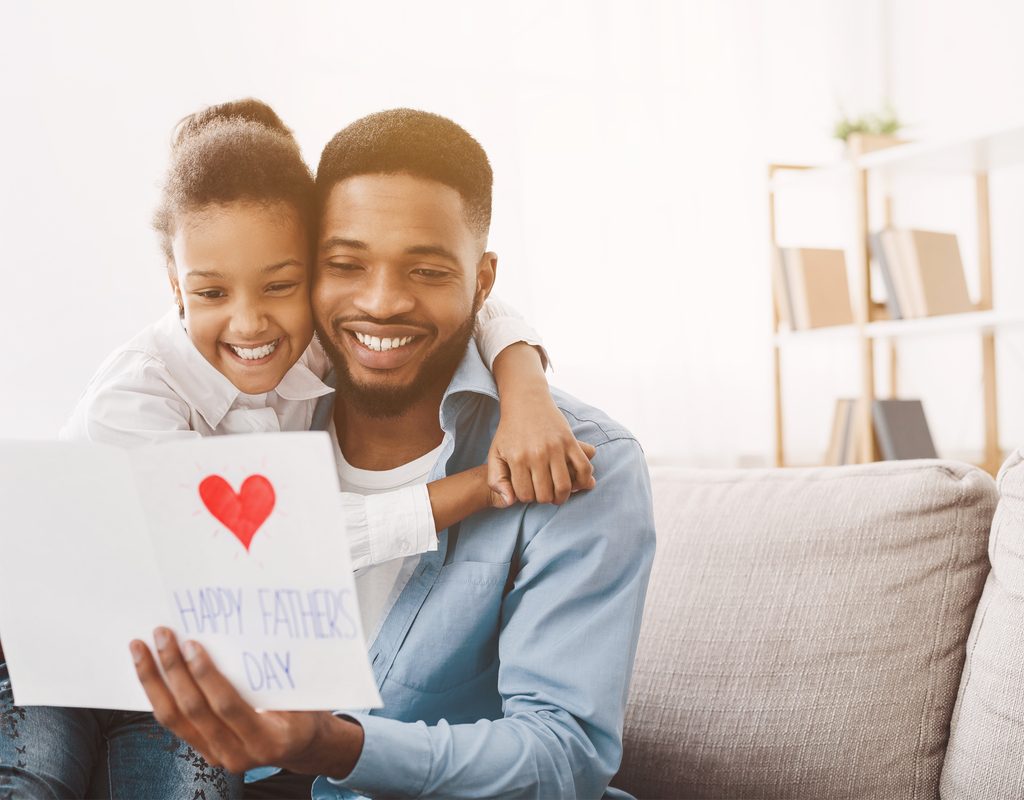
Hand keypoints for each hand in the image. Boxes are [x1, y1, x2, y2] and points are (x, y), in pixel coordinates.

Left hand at [130, 628, 361, 777]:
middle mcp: (238, 754)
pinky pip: (173, 723)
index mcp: (268, 739)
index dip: (206, 675)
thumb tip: (255, 635)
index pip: (227, 706)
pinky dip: (158, 695)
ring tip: (140, 650)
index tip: (191, 644)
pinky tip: (150, 672)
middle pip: (193, 711)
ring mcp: (217, 756)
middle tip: (162, 636)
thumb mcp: (302, 694)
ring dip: (154, 682)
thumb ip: (278, 676)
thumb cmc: (305, 710)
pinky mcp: (203, 751)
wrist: (301, 744)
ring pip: (173, 719)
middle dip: (173, 670)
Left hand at [488, 389, 597, 505]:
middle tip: (543, 493)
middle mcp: (537, 455)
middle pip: (545, 494)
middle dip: (544, 499)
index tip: (528, 490)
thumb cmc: (509, 431)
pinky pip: (583, 468)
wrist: (526, 402)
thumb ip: (496, 480)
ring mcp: (555, 448)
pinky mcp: (570, 441)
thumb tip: (510, 502)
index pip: (525, 495)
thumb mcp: (495, 454)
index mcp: (517, 459)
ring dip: (562, 496)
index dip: (526, 498)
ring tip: (558, 494)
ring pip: (564, 486)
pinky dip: (583, 480)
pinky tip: (576, 483)